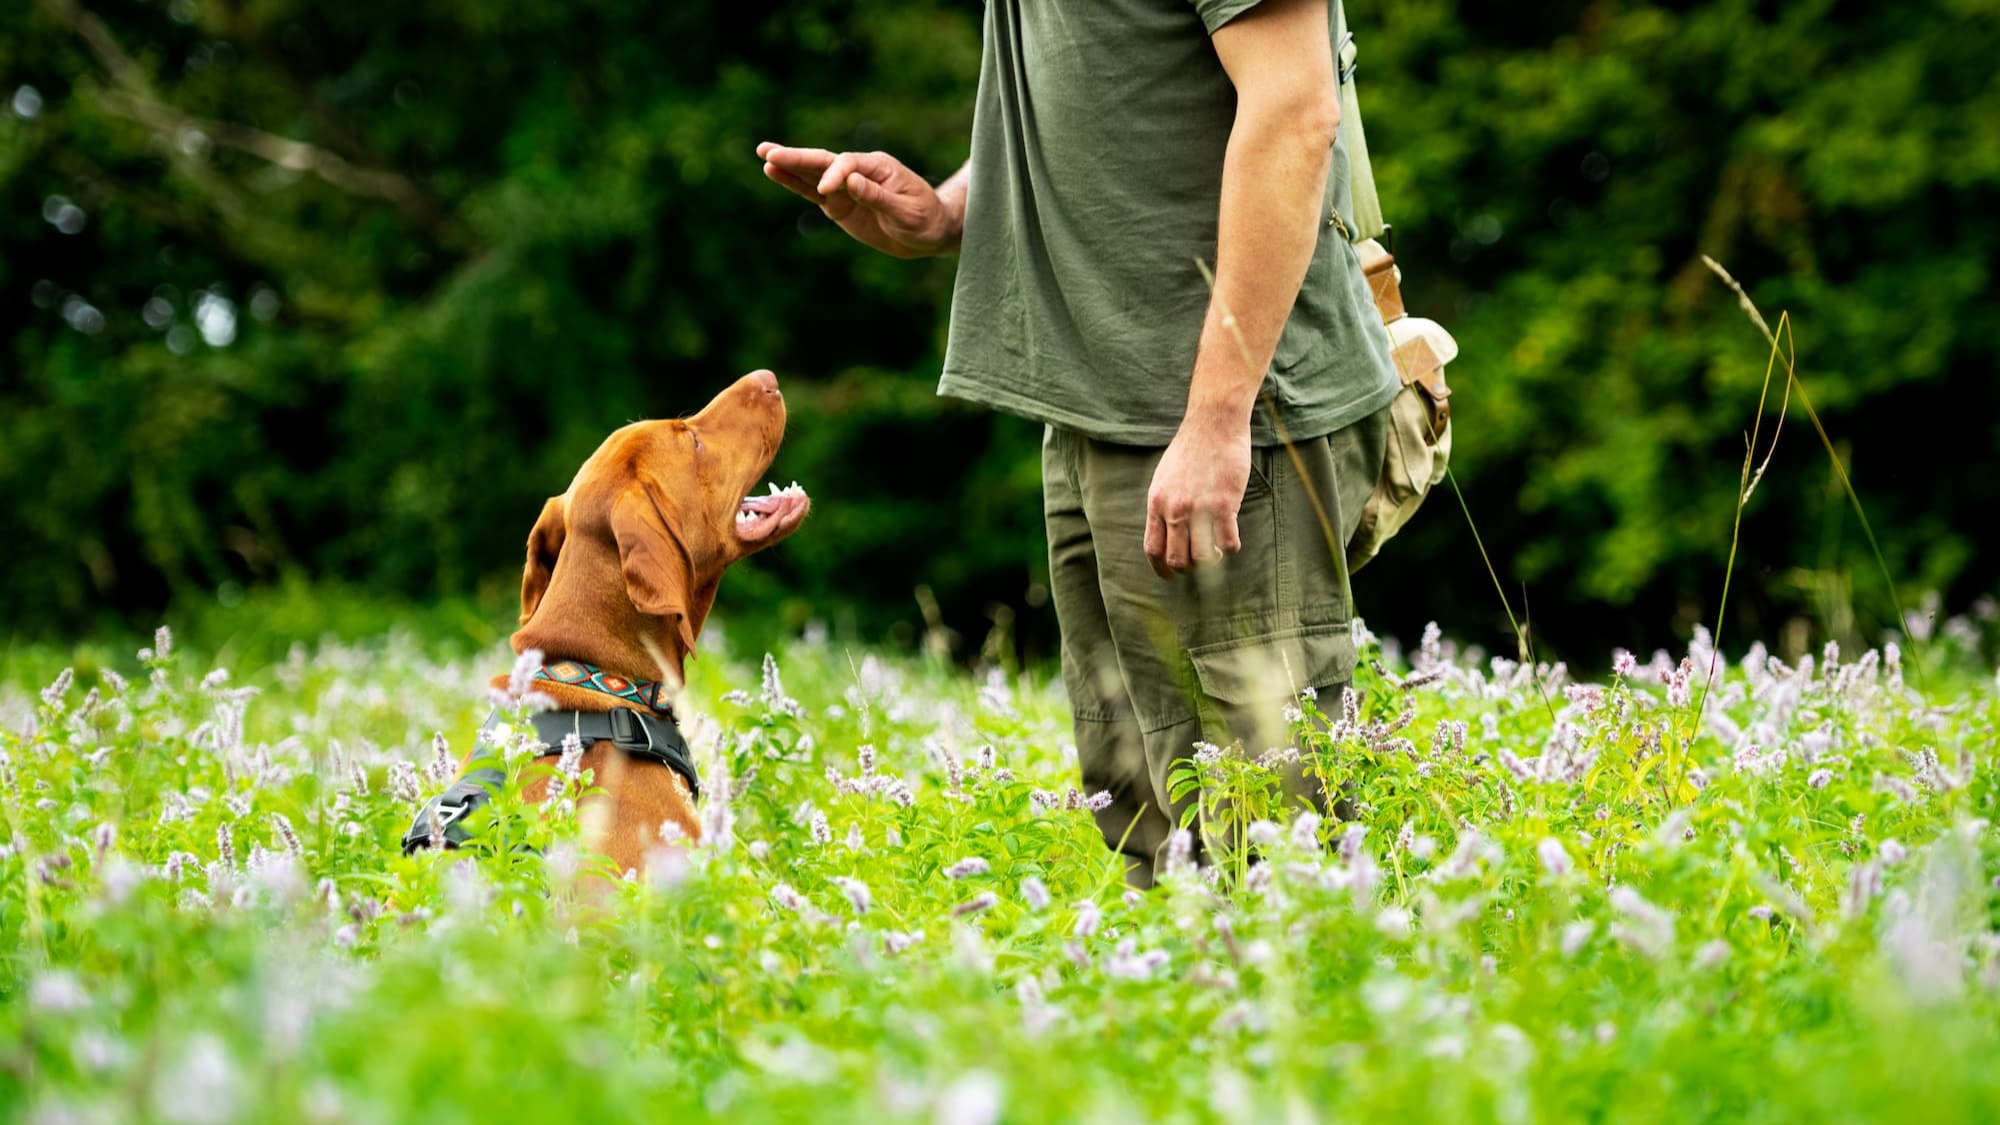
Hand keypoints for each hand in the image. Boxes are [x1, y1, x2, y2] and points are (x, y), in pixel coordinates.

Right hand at [756, 143, 962, 258]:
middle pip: (823, 162)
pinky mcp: (838, 204)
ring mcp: (846, 188)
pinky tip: (774, 174)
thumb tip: (851, 181)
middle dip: (797, 158)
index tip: (827, 191)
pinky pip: (812, 193)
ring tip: (764, 156)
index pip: (849, 165)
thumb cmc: (924, 219)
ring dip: (789, 166)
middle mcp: (858, 171)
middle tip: (769, 152)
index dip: (835, 176)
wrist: (929, 232)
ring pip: (813, 174)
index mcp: (878, 167)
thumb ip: (879, 197)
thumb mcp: (907, 212)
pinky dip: (794, 184)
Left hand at [1144, 415, 1251, 579]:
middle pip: (1176, 559)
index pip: (1153, 549)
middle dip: (1188, 569)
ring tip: (1216, 551)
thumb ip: (1163, 505)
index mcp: (1157, 503)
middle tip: (1199, 561)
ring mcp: (1199, 508)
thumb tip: (1166, 531)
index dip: (1162, 569)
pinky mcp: (1225, 504)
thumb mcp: (1164, 478)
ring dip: (1210, 562)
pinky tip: (1232, 539)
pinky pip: (1228, 543)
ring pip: (1202, 558)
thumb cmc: (1190, 449)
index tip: (1171, 576)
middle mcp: (1174, 509)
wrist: (1213, 424)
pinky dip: (1231, 548)